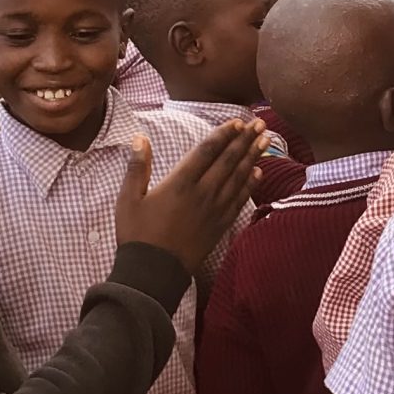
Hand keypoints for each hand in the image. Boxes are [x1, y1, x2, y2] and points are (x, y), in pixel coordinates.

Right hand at [114, 121, 265, 273]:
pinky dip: (250, 185)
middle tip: (260, 124)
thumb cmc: (137, 234)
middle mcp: (202, 192)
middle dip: (245, 139)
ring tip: (265, 141)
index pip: (207, 150)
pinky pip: (240, 200)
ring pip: (238, 177)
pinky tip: (258, 173)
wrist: (153, 272)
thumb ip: (137, 166)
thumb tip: (139, 138)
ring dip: (252, 157)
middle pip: (228, 160)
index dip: (223, 134)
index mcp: (180, 182)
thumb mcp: (128, 198)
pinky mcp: (220, 225)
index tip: (237, 121)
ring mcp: (214, 209)